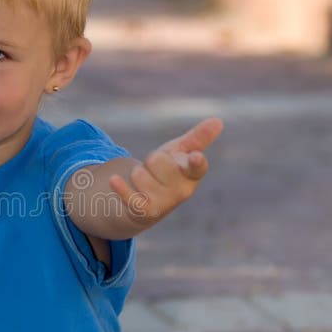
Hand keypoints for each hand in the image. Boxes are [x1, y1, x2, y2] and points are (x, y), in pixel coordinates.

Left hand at [109, 117, 223, 225]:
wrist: (148, 203)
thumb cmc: (168, 172)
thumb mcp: (180, 153)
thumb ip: (197, 138)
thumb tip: (218, 120)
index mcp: (192, 175)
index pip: (196, 167)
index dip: (195, 161)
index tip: (196, 157)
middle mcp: (181, 191)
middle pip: (157, 160)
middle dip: (151, 160)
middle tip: (157, 170)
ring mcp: (164, 203)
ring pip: (140, 173)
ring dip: (138, 173)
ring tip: (146, 182)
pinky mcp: (145, 211)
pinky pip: (130, 195)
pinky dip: (121, 187)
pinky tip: (113, 180)